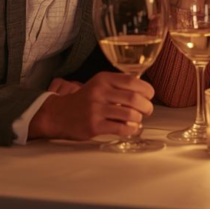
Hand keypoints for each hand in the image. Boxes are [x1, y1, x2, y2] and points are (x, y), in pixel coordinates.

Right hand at [28, 72, 153, 140]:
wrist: (60, 114)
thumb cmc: (85, 100)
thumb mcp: (99, 85)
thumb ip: (118, 85)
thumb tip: (144, 91)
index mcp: (103, 79)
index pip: (132, 81)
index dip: (146, 89)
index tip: (149, 95)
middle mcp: (100, 92)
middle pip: (134, 98)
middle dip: (147, 106)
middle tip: (147, 110)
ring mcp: (96, 109)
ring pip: (130, 114)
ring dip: (139, 119)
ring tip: (137, 119)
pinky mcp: (94, 125)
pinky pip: (121, 128)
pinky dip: (131, 129)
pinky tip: (130, 128)